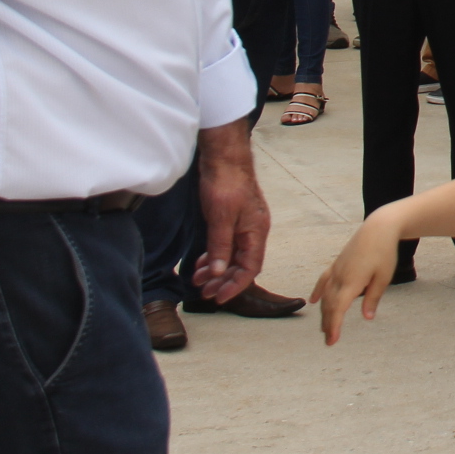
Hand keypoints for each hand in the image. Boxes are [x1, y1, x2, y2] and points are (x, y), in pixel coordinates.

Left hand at [190, 123, 268, 304]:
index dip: (235, 285)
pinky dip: (215, 255)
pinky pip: (226, 243)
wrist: (223, 156)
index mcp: (256, 232)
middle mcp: (253, 230)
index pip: (250, 268)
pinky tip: (202, 261)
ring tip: (198, 279)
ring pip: (232, 255)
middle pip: (242, 264)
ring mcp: (243, 223)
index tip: (218, 298)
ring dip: (217, 269)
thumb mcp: (220, 218)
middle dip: (224, 281)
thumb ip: (220, 247)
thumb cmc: (225, 183)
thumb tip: (221, 274)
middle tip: (204, 292)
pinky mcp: (232, 217)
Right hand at [312, 210, 405, 345]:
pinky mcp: (337, 263)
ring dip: (324, 312)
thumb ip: (373, 298)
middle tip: (329, 341)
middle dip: (328, 324)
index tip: (332, 341)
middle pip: (330, 305)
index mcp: (352, 282)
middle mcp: (340, 277)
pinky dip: (318, 292)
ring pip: (325, 295)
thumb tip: (367, 317)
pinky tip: (313, 301)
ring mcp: (337, 269)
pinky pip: (324, 281)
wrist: (378, 228)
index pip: (338, 309)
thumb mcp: (383, 277)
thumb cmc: (384, 252)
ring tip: (324, 328)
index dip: (334, 326)